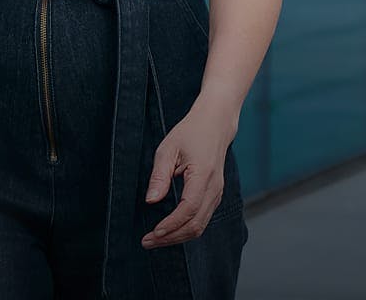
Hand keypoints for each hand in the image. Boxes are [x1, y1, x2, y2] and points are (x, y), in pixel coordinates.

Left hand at [141, 104, 235, 248]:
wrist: (215, 124)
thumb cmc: (190, 132)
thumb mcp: (168, 148)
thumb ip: (159, 175)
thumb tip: (150, 201)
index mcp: (203, 175)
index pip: (188, 210)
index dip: (171, 225)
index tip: (153, 233)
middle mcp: (214, 188)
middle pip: (195, 225)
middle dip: (171, 238)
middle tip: (148, 242)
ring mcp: (217, 193)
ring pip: (200, 226)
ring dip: (178, 236)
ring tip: (156, 239)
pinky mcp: (215, 195)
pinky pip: (202, 219)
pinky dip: (186, 228)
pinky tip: (170, 229)